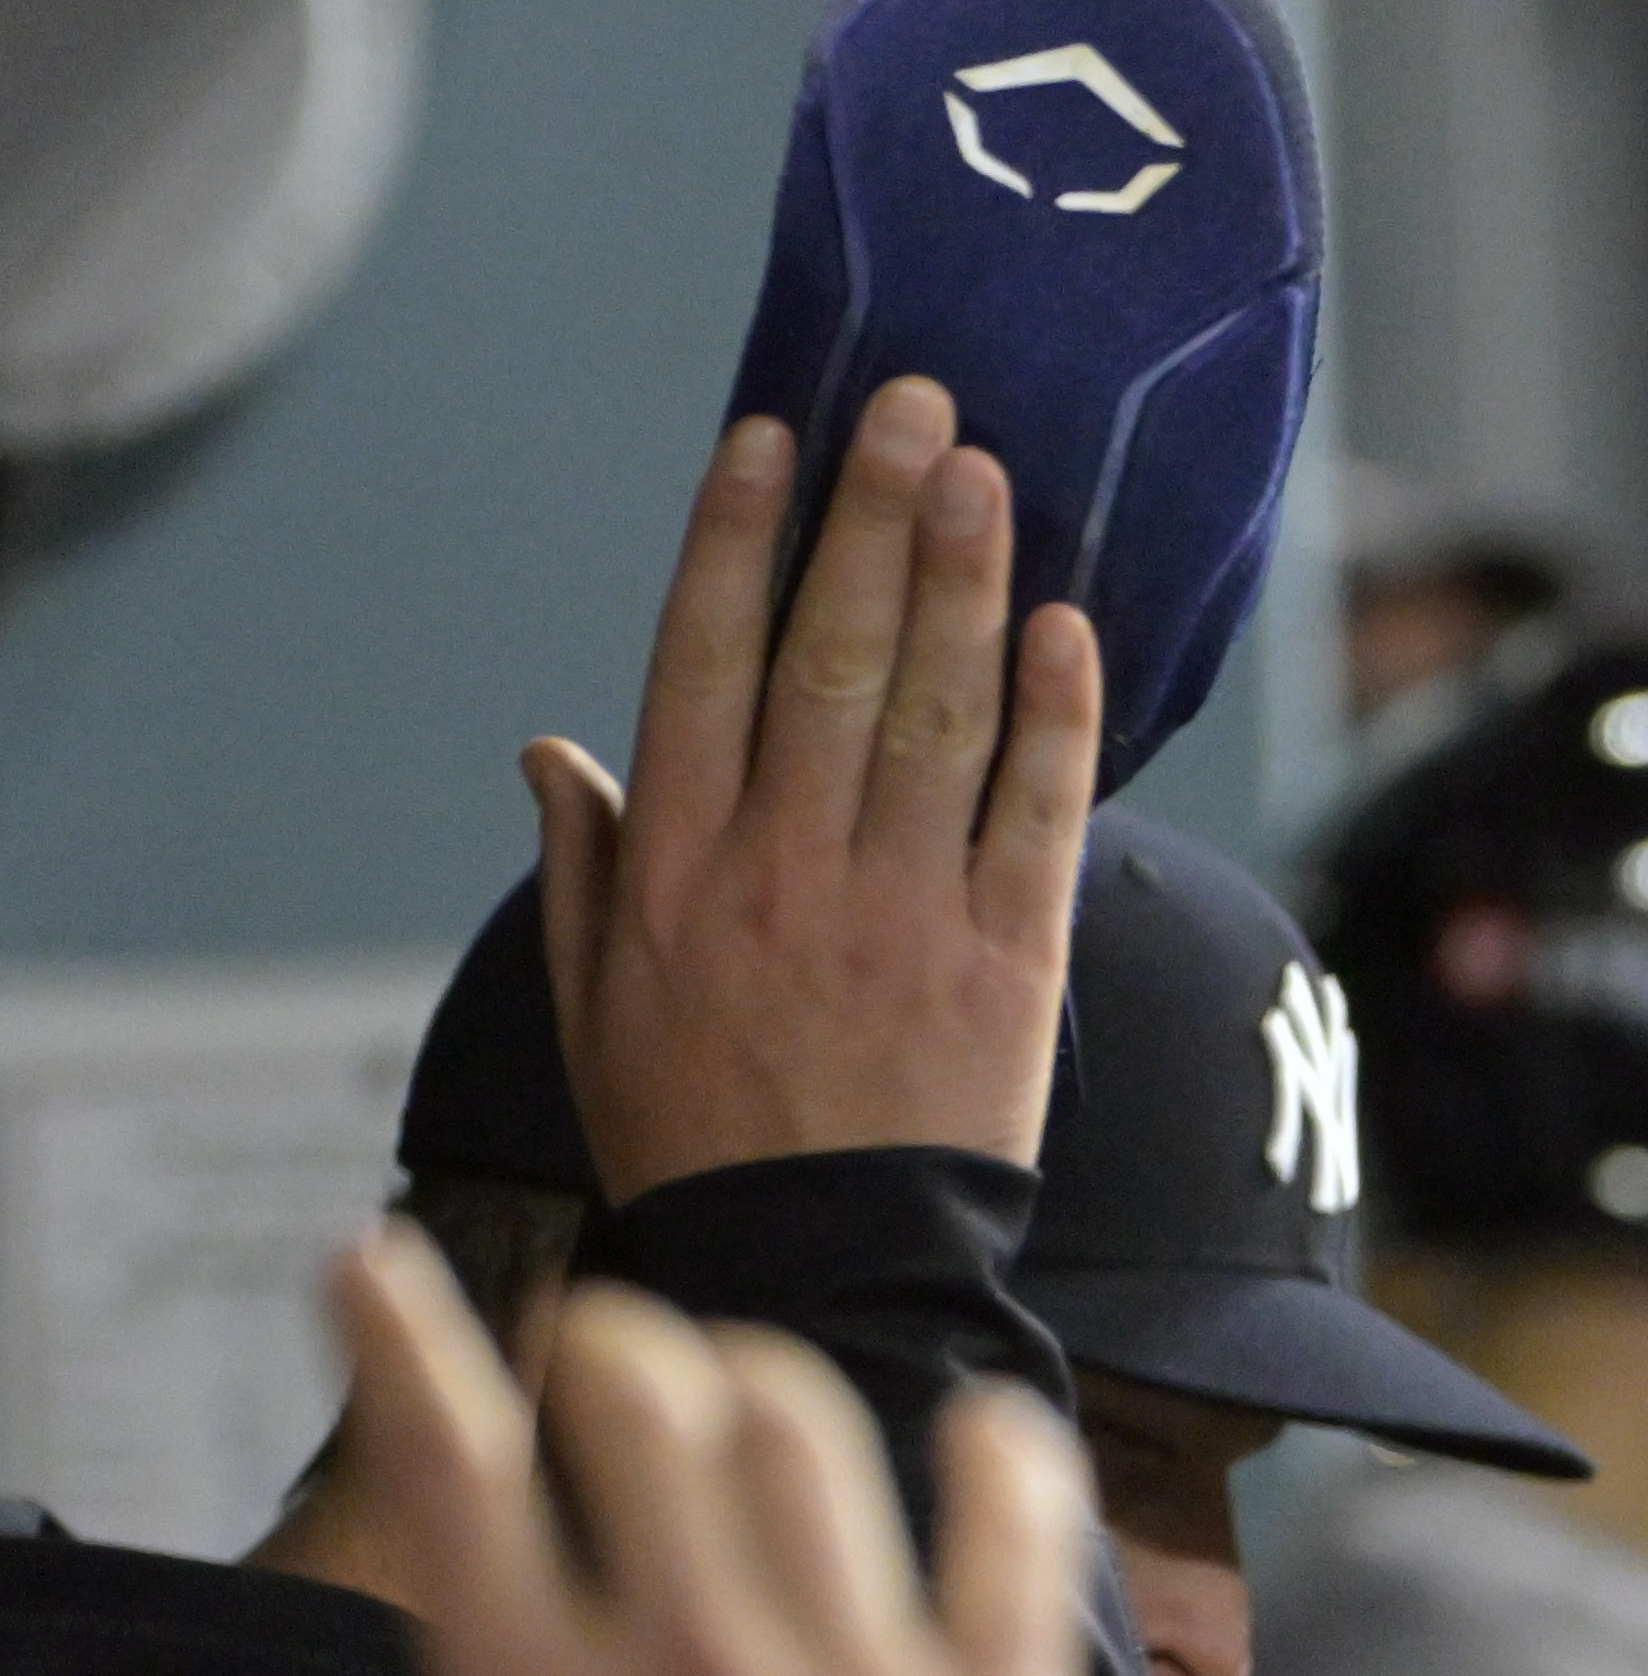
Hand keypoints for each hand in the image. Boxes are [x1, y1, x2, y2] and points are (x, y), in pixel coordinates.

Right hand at [179, 1230, 1138, 1675]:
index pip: (452, 1479)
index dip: (402, 1346)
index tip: (379, 1271)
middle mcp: (701, 1673)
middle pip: (641, 1403)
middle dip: (604, 1348)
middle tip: (598, 1369)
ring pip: (807, 1435)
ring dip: (762, 1389)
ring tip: (745, 1406)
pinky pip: (1017, 1536)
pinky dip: (1003, 1460)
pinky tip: (984, 1433)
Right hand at [523, 376, 1101, 1199]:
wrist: (820, 1270)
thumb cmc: (700, 1132)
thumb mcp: (599, 1005)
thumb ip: (588, 869)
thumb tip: (552, 750)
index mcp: (679, 866)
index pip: (703, 663)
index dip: (737, 540)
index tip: (772, 437)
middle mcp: (786, 869)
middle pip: (833, 659)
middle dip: (875, 521)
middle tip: (919, 405)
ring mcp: (901, 912)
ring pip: (937, 715)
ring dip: (967, 583)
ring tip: (990, 473)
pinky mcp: (1007, 964)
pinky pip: (1034, 815)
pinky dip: (1053, 718)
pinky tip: (1066, 628)